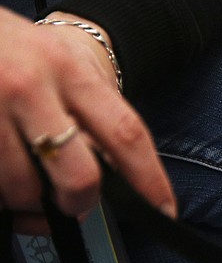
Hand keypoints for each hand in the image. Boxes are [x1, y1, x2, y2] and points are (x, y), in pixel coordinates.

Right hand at [0, 7, 176, 233]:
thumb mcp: (66, 66)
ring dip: (27, 202)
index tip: (164, 209)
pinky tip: (2, 181)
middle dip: (80, 203)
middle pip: (78, 176)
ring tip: (24, 182)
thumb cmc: (22, 53)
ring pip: (23, 189)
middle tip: (73, 204)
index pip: (125, 134)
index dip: (150, 180)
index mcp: (69, 69)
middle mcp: (29, 85)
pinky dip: (1, 199)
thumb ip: (91, 115)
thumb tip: (108, 178)